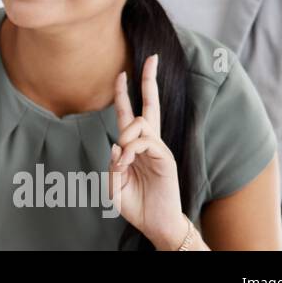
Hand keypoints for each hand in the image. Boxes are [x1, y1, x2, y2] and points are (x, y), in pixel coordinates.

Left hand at [107, 54, 187, 248]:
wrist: (155, 224)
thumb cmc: (136, 204)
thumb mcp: (114, 183)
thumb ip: (114, 163)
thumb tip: (118, 145)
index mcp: (134, 146)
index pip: (130, 113)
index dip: (124, 93)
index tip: (121, 72)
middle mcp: (149, 143)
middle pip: (151, 104)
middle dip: (149, 80)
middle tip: (153, 58)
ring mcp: (159, 149)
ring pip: (142, 124)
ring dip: (126, 135)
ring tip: (123, 159)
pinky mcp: (167, 159)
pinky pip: (147, 143)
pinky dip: (133, 149)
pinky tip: (127, 163)